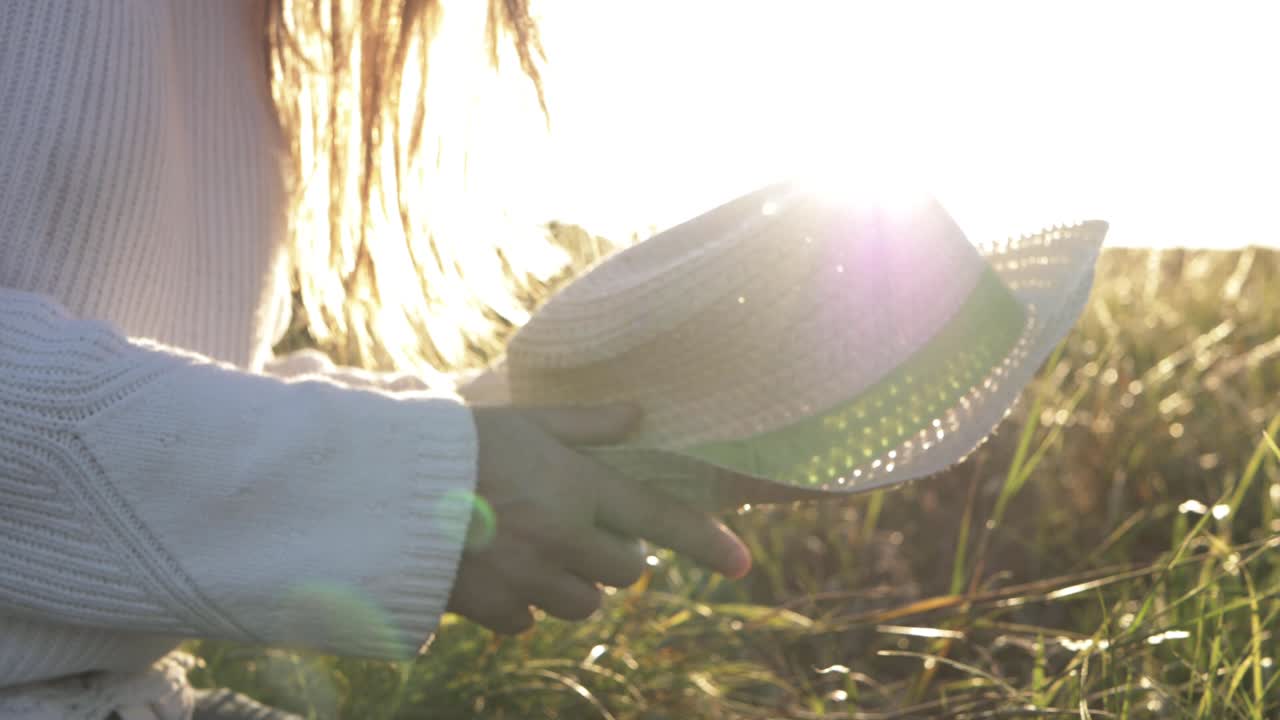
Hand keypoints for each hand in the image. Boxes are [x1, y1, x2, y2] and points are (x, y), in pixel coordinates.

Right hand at [446, 404, 751, 633]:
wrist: (381, 488)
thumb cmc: (455, 441)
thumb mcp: (524, 419)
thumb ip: (585, 424)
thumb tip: (638, 414)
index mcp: (576, 488)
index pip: (659, 518)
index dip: (706, 542)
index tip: (742, 562)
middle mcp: (562, 539)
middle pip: (625, 572)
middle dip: (616, 556)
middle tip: (584, 529)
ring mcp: (527, 578)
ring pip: (582, 604)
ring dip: (575, 584)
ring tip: (541, 551)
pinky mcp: (490, 607)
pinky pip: (528, 622)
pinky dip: (525, 606)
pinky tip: (503, 573)